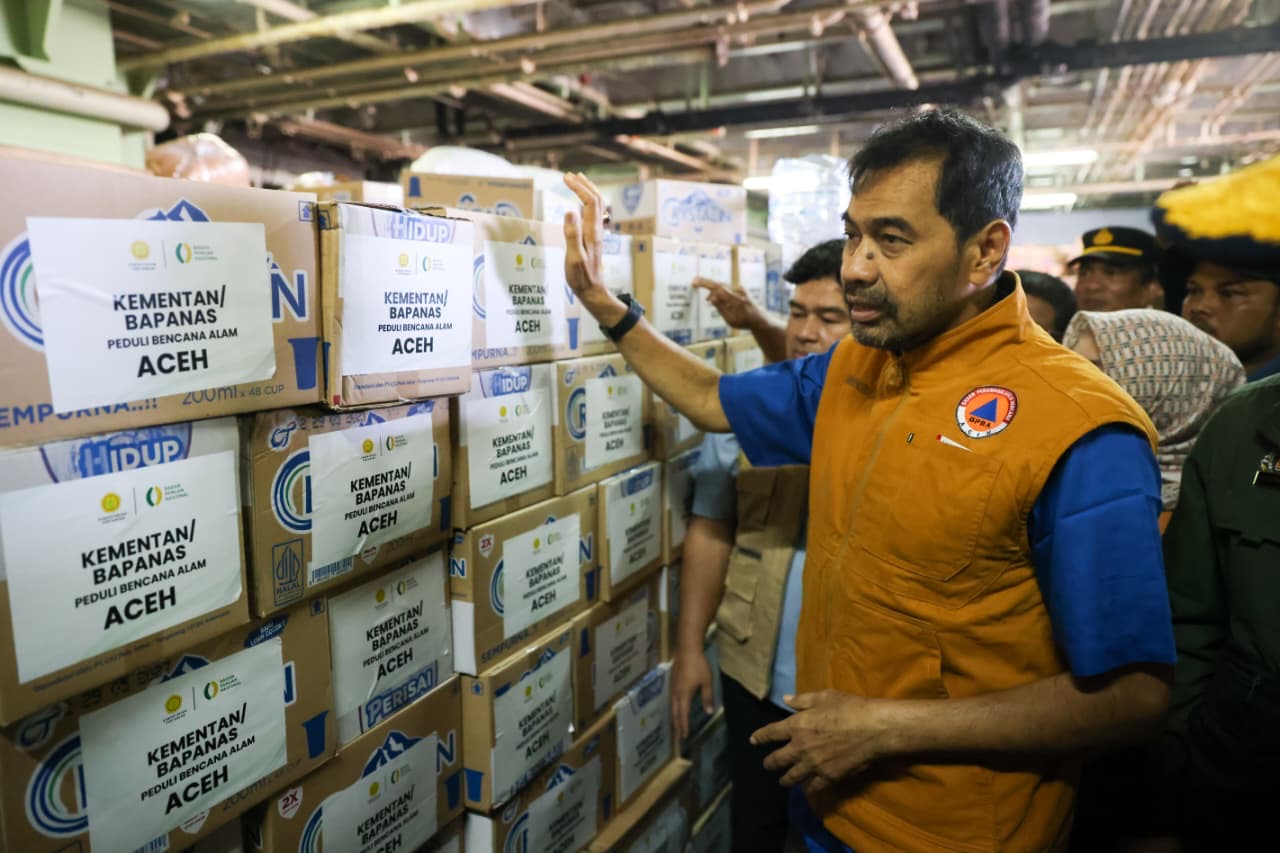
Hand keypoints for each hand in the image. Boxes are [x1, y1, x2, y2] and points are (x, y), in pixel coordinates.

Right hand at [564, 172, 626, 325]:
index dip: (578, 187)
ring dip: (588, 190)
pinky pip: (595, 213)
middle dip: (584, 184)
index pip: (589, 201)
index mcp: (591, 231)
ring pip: (598, 205)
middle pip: (596, 199)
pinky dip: (588, 201)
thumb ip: (572, 234)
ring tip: (578, 181)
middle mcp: (597, 229)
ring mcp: (597, 233)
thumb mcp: (573, 257)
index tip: (565, 178)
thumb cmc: (581, 277)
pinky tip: (581, 203)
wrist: (592, 290)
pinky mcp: (594, 238)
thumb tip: (569, 211)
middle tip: (569, 175)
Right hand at [671, 647, 714, 741]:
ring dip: (674, 718)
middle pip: (675, 713)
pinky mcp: (672, 682)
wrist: (687, 649)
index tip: (684, 737)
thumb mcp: (707, 682)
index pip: (683, 715)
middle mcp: (676, 694)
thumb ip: (707, 697)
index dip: (684, 726)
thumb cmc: (698, 665)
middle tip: (678, 738)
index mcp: (684, 695)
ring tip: (676, 727)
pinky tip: (676, 709)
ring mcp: (672, 688)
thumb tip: (709, 712)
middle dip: (677, 726)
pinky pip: (672, 700)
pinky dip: (674, 709)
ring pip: (672, 707)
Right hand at [692, 277, 763, 330]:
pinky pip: (728, 289)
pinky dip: (721, 292)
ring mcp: (741, 289)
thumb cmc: (743, 321)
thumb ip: (720, 308)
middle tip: (694, 282)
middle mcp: (739, 292)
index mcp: (736, 301)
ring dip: (714, 291)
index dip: (706, 284)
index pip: (718, 289)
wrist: (758, 318)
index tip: (695, 282)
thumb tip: (711, 298)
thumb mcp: (730, 320)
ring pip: (723, 286)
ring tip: (708, 299)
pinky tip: (717, 298)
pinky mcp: (741, 288)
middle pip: (719, 284)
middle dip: (706, 283)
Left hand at [751, 690, 891, 795]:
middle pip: (777, 759)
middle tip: (767, 765)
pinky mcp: (829, 777)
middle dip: (769, 763)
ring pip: (792, 777)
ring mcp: (814, 765)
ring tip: (782, 781)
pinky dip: (809, 787)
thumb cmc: (848, 708)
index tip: (753, 740)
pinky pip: (814, 786)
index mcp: (796, 726)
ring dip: (785, 779)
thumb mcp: (824, 697)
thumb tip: (785, 699)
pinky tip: (808, 788)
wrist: (872, 729)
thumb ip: (802, 700)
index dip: (759, 737)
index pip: (770, 733)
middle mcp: (800, 748)